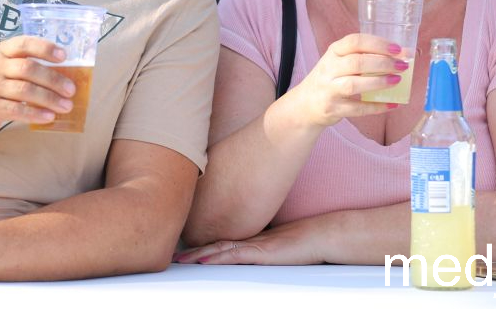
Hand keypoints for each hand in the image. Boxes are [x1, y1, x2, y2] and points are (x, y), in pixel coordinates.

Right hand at [0, 35, 76, 149]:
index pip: (24, 44)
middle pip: (28, 69)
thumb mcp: (1, 67)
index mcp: (1, 52)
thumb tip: (63, 74)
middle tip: (71, 90)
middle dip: (53, 79)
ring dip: (49, 98)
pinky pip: (16, 110)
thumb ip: (24, 65)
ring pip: (24, 90)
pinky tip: (49, 117)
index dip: (45, 48)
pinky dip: (35, 114)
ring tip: (66, 106)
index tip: (64, 56)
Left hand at [176, 217, 326, 265]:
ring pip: (221, 249)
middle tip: (175, 256)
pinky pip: (235, 255)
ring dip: (200, 255)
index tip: (187, 248)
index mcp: (252, 239)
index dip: (204, 245)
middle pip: (216, 244)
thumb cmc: (304, 241)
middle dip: (195, 250)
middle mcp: (250, 239)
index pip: (222, 241)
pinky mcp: (262, 253)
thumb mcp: (279, 245)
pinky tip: (205, 260)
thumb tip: (254, 254)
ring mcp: (255, 245)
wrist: (320, 234)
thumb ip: (264, 249)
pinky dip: (218, 258)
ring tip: (183, 259)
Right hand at [286, 32, 406, 127]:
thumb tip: (399, 56)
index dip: (378, 44)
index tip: (397, 49)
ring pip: (354, 85)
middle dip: (383, 63)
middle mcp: (329, 69)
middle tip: (402, 66)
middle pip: (357, 62)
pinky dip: (376, 107)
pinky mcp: (332, 109)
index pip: (355, 41)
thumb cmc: (329, 79)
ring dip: (378, 82)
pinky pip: (357, 109)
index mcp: (333, 52)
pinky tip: (391, 104)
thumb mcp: (339, 62)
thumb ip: (362, 57)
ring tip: (397, 81)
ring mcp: (329, 90)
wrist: (305, 105)